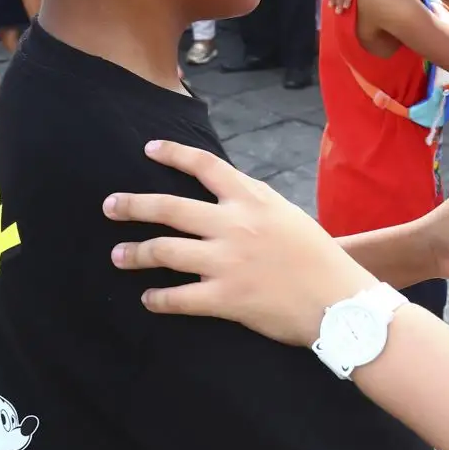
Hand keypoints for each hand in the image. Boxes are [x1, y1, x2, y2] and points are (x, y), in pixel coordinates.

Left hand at [108, 141, 377, 345]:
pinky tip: (148, 298)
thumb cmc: (320, 258)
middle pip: (170, 208)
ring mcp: (226, 262)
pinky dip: (159, 298)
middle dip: (134, 205)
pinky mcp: (225, 298)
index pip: (205, 166)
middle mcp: (233, 225)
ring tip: (118, 255)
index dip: (173, 154)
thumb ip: (254, 207)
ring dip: (136, 253)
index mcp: (252, 199)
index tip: (149, 149)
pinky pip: (179, 298)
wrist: (339, 301)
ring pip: (165, 251)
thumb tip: (226, 204)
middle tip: (109, 206)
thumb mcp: (288, 216)